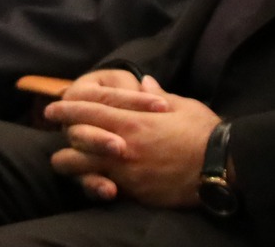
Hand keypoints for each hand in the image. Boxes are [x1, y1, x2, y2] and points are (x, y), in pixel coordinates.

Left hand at [44, 75, 219, 209]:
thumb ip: (157, 95)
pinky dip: (92, 182)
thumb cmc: (204, 133)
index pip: (90, 110)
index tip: (53, 106)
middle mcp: (123, 146)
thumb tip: (145, 82)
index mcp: (133, 120)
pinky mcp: (134, 192)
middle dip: (63, 134)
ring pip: (82, 168)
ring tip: (65, 161)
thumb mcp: (182, 105)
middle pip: (77, 139)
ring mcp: (126, 172)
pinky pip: (102, 187)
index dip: (68, 107)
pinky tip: (89, 179)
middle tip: (55, 131)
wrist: (221, 168)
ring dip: (71, 163)